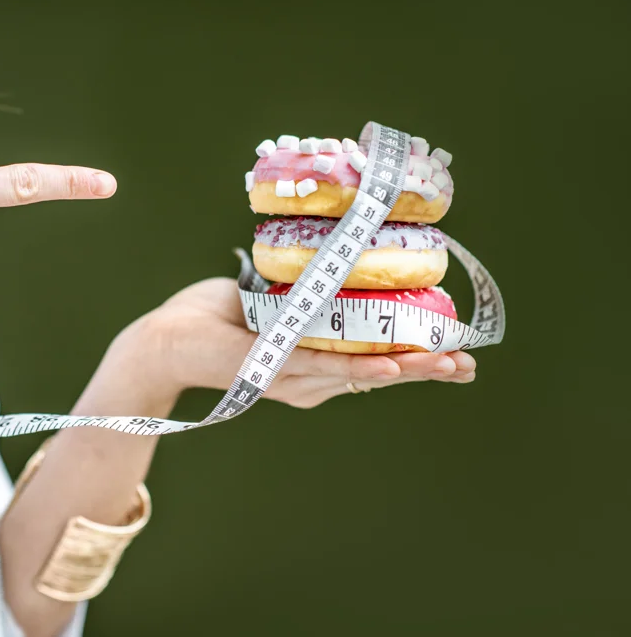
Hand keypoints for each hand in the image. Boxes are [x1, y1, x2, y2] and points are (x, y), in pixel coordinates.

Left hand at [143, 278, 475, 408]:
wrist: (167, 337)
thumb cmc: (216, 316)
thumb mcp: (271, 301)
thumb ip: (305, 293)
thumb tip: (337, 258)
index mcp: (312, 363)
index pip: (373, 362)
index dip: (414, 358)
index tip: (456, 353)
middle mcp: (308, 378)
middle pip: (378, 374)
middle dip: (425, 369)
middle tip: (468, 364)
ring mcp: (291, 377)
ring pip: (359, 373)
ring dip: (406, 368)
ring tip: (447, 364)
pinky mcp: (271, 369)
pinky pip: (321, 367)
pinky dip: (358, 368)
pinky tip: (390, 366)